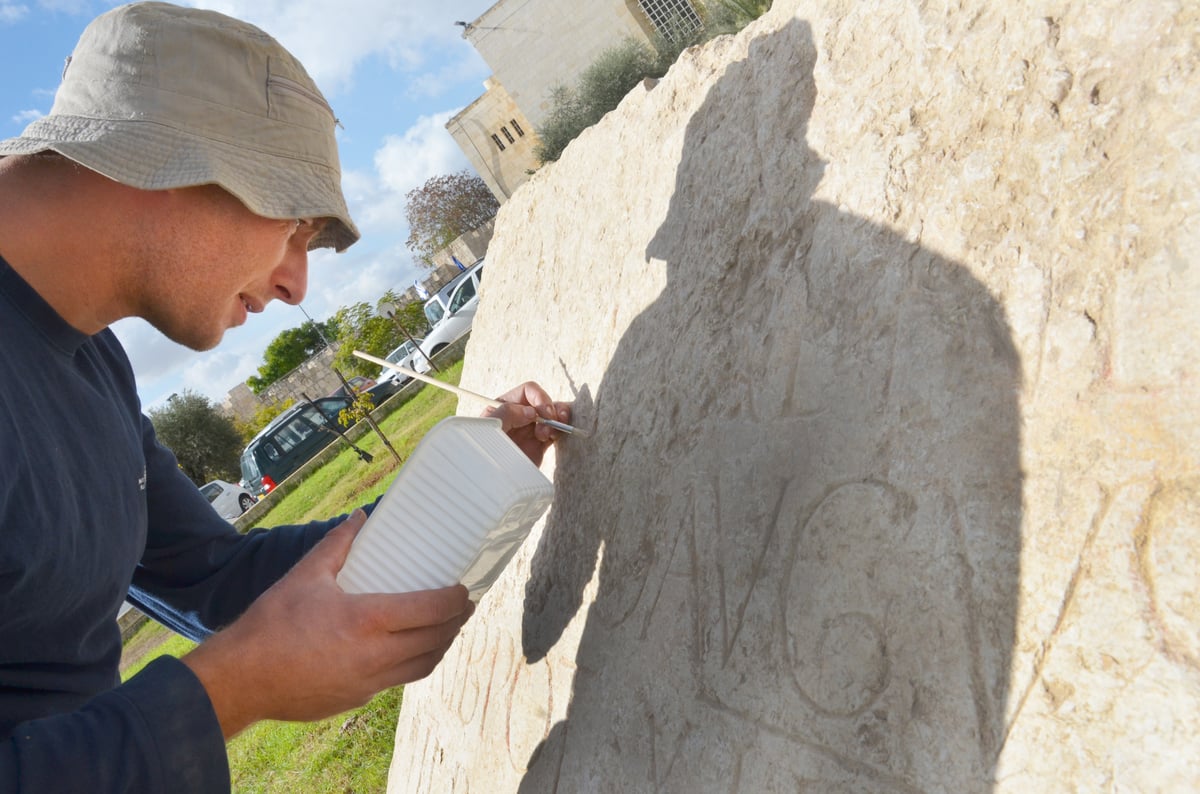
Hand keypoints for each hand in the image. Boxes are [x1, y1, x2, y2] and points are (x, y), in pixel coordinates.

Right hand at [182, 510, 473, 737]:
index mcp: (367, 620)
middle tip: (465, 606)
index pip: (430, 610)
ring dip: (441, 646)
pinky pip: (398, 680)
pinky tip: (409, 650)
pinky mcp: (358, 698)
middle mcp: (376, 656)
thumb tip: (361, 516)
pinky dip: (414, 663)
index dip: (455, 600)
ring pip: (422, 666)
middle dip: (456, 622)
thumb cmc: (271, 623)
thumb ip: (339, 543)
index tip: (464, 589)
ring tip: (447, 628)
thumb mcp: (306, 575)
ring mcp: (369, 683)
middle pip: (435, 640)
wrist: (241, 680)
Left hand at [482, 381, 571, 465]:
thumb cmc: (482, 450)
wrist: (488, 479)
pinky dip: (561, 431)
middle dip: (549, 410)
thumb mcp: (489, 427)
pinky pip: (556, 431)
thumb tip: (530, 411)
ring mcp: (531, 429)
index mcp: (505, 406)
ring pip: (552, 415)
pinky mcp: (540, 444)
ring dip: (557, 418)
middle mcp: (520, 415)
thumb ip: (507, 413)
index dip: (538, 397)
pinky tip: (556, 435)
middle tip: (549, 424)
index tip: (542, 411)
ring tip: (551, 432)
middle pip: (543, 401)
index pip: (527, 391)